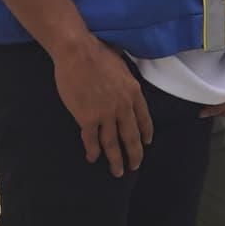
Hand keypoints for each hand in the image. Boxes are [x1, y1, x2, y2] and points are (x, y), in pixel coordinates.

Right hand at [51, 34, 151, 175]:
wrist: (77, 53)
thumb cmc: (98, 53)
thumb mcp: (122, 66)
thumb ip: (126, 81)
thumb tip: (126, 84)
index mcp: (134, 93)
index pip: (144, 119)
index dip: (145, 133)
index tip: (146, 143)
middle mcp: (123, 107)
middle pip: (131, 137)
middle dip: (134, 155)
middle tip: (134, 167)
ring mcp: (105, 114)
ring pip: (112, 143)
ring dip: (115, 160)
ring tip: (117, 172)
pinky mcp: (87, 118)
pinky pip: (91, 140)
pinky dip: (92, 151)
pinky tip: (93, 158)